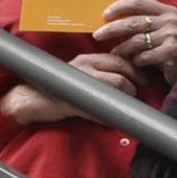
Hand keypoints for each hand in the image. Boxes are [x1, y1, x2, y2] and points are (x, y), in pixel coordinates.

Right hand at [0, 53, 134, 124]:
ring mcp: (80, 82)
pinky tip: (115, 118)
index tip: (144, 78)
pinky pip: (100, 106)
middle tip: (140, 91)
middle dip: (135, 82)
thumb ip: (98, 74)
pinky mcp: (76, 100)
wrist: (32, 98)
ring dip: (126, 96)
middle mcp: (85, 66)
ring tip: (129, 103)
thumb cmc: (59, 86)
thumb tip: (123, 81)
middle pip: (120, 71)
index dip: (134, 69)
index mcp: (87, 59)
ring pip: (114, 85)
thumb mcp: (80, 73)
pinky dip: (111, 113)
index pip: (118, 59)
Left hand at [98, 0, 176, 81]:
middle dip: (112, 28)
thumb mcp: (160, 32)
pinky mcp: (171, 52)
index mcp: (168, 10)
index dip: (120, 7)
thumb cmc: (169, 51)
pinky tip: (134, 64)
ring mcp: (172, 35)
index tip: (104, 15)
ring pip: (136, 40)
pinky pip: (143, 56)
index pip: (139, 2)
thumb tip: (111, 20)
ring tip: (115, 53)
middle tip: (97, 35)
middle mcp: (171, 20)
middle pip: (134, 21)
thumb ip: (143, 23)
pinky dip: (135, 61)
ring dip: (122, 49)